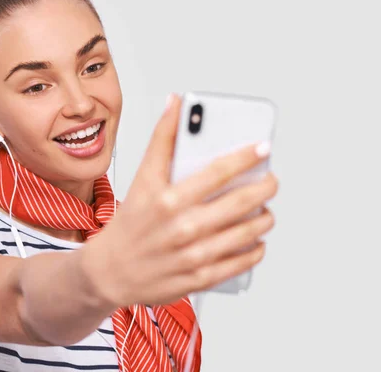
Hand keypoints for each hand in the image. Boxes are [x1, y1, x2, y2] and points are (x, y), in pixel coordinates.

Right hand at [82, 93, 278, 307]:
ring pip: (247, 233)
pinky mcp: (199, 278)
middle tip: (270, 181)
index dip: (246, 157)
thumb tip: (176, 103)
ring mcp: (193, 255)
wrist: (111, 271)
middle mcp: (182, 227)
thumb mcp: (142, 179)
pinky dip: (255, 249)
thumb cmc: (130, 223)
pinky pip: (240, 263)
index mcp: (167, 199)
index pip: (217, 172)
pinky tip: (255, 240)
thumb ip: (161, 140)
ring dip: (264, 218)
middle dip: (265, 188)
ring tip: (264, 210)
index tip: (263, 148)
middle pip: (240, 202)